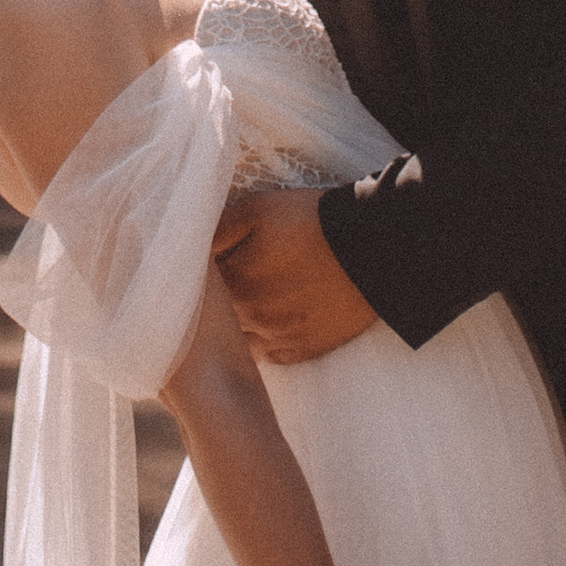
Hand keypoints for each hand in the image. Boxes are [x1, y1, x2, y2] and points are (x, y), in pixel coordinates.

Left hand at [213, 187, 378, 363]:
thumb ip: (217, 230)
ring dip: (237, 330)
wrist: (373, 247)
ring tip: (246, 308)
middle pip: (217, 322)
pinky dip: (266, 343)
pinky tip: (270, 324)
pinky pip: (273, 356)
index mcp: (234, 285)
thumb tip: (192, 247)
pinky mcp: (307, 348)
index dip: (198, 279)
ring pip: (242, 344)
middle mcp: (252, 319)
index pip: (198, 292)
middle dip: (213, 308)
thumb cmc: (311, 221)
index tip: (203, 266)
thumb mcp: (256, 209)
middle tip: (224, 287)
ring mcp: (280, 338)